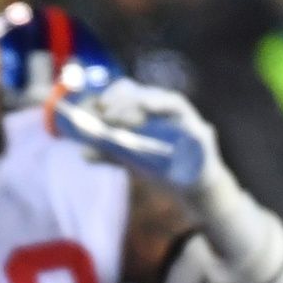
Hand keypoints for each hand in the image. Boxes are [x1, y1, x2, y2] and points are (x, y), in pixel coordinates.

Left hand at [59, 77, 232, 201]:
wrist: (192, 189)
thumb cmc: (163, 169)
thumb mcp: (132, 161)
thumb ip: (110, 154)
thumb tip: (84, 152)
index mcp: (150, 112)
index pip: (130, 93)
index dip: (113, 94)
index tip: (97, 103)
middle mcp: (166, 109)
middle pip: (144, 93)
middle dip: (122, 99)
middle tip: (104, 111)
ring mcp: (183, 116)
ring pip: (161, 98)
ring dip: (138, 101)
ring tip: (119, 113)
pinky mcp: (198, 128)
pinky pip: (180, 111)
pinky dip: (164, 105)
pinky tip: (148, 107)